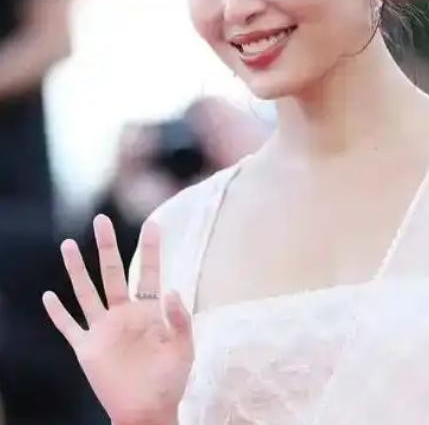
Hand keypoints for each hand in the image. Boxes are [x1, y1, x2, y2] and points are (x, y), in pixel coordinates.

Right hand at [42, 215, 193, 424]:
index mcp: (148, 311)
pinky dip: (58, 314)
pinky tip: (49, 296)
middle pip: (112, 272)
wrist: (149, 411)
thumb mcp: (184, 347)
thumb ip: (180, 318)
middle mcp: (123, 314)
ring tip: (68, 244)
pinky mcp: (87, 349)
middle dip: (106, 246)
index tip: (152, 223)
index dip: (150, 249)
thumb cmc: (171, 379)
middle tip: (101, 219)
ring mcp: (103, 329)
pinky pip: (69, 327)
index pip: (148, 272)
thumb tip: (172, 290)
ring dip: (76, 269)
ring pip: (86, 292)